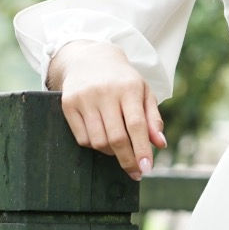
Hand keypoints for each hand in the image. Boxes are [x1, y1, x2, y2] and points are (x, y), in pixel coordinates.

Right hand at [47, 40, 165, 179]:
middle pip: (116, 137)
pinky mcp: (68, 104)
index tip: (146, 169)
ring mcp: (84, 98)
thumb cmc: (122, 80)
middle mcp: (105, 92)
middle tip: (135, 171)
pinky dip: (95, 145)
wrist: (89, 58)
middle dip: (127, 159)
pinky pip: (82, 138)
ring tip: (119, 147)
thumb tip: (160, 144)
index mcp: (128, 88)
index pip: (136, 125)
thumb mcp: (143, 92)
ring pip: (98, 141)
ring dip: (111, 152)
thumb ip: (153, 119)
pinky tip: (102, 138)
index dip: (141, 149)